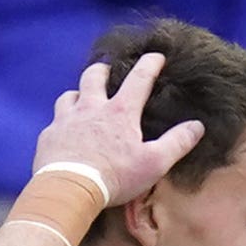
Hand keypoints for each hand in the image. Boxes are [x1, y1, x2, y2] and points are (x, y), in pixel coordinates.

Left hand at [36, 52, 204, 216]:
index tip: (156, 56)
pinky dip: (60, 122)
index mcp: (120, 112)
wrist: (69, 188)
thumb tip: (197, 126)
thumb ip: (177, 143)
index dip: (150, 64)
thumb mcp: (154, 162)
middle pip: (94, 76)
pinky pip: (54, 121)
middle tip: (108, 71)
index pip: (139, 79)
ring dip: (77, 94)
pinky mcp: (48, 135)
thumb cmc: (115, 177)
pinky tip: (64, 132)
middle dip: (103, 70)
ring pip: (69, 95)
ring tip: (81, 99)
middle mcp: (91, 108)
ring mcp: (66, 119)